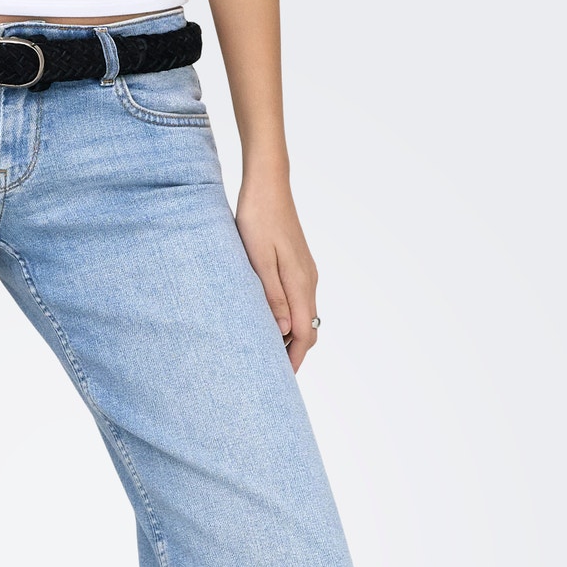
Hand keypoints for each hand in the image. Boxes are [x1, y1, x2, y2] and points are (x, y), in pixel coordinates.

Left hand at [235, 174, 318, 371]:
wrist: (267, 185)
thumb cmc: (258, 218)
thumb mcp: (258, 260)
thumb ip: (271, 296)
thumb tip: (282, 331)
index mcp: (300, 283)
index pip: (303, 334)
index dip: (292, 359)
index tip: (279, 381)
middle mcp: (308, 280)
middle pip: (307, 329)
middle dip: (293, 354)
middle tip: (272, 375)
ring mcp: (305, 272)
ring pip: (303, 316)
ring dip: (290, 338)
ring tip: (268, 354)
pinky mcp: (298, 265)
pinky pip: (298, 302)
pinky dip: (288, 319)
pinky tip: (270, 323)